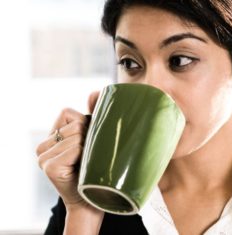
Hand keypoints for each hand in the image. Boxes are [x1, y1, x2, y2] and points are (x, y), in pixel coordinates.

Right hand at [36, 91, 99, 208]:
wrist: (93, 198)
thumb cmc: (96, 167)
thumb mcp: (93, 138)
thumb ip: (92, 115)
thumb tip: (93, 92)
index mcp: (51, 136)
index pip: (68, 113)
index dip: (85, 125)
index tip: (89, 143)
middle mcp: (43, 145)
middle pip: (74, 124)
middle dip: (89, 136)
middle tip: (91, 155)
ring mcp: (43, 156)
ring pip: (75, 135)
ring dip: (88, 147)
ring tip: (88, 162)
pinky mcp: (49, 166)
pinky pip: (74, 147)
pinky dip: (83, 155)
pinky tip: (81, 168)